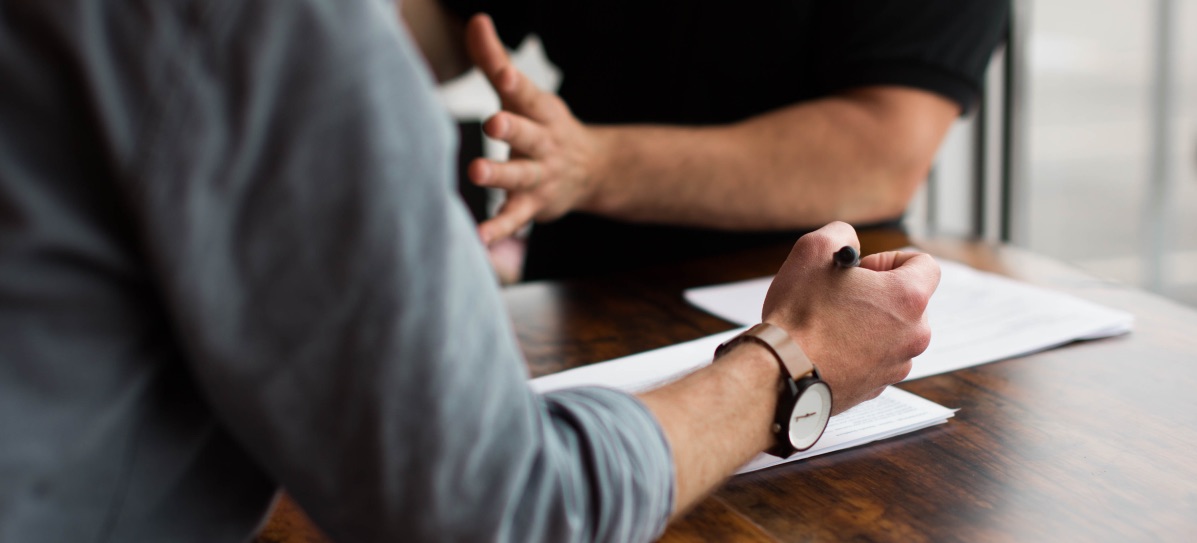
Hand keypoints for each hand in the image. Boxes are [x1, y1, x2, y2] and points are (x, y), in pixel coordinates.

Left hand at [464, 14, 603, 244]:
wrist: (592, 171)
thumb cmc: (542, 126)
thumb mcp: (523, 94)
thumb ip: (494, 60)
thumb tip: (477, 19)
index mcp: (540, 112)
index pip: (527, 94)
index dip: (514, 81)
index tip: (503, 73)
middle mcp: (543, 143)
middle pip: (527, 134)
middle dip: (512, 128)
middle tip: (493, 122)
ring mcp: (540, 176)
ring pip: (520, 176)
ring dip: (500, 175)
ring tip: (478, 172)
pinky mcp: (533, 205)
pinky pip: (515, 218)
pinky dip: (499, 228)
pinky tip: (480, 237)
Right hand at [762, 222, 939, 414]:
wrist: (782, 373)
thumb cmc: (799, 315)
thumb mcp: (813, 251)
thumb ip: (841, 234)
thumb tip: (849, 243)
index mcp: (907, 298)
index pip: (925, 265)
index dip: (891, 259)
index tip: (863, 270)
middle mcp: (913, 334)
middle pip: (908, 301)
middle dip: (878, 294)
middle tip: (842, 296)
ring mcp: (898, 364)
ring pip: (892, 332)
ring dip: (868, 323)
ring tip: (830, 323)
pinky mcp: (878, 386)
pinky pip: (876, 358)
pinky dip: (858, 350)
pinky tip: (827, 347)